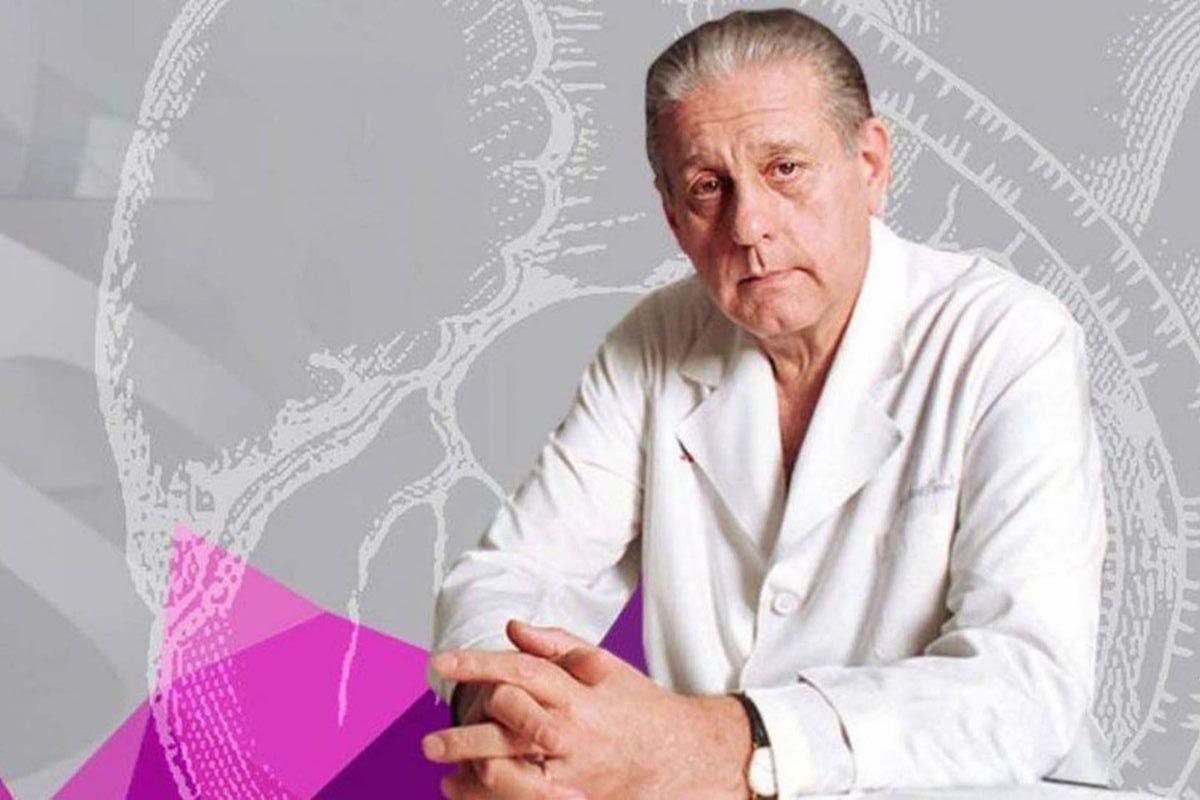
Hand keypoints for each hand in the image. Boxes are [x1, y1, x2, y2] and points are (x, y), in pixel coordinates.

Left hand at [423, 621, 751, 799]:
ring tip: (441, 768)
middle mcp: (570, 730)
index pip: (518, 670)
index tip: (439, 662)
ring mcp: (571, 769)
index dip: (476, 663)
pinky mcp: (573, 798)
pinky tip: (466, 790)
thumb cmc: (637, 704)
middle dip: (462, 732)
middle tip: (428, 739)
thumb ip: (555, 645)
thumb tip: (511, 628)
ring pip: (508, 769)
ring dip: (468, 768)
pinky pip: (522, 799)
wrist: (680, 753)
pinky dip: (488, 797)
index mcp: (576, 692)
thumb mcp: (603, 665)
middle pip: (506, 723)